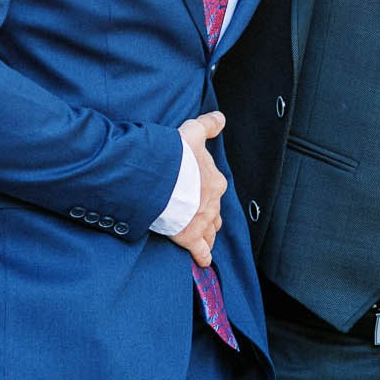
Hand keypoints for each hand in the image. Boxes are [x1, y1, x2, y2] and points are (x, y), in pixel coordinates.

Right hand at [170, 111, 226, 268]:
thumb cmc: (174, 155)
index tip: (195, 192)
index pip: (214, 188)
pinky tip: (203, 261)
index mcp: (214, 181)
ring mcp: (202, 221)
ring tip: (202, 237)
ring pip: (211, 231)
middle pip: (214, 212)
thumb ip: (207, 125)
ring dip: (207, 234)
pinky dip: (202, 256)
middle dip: (207, 214)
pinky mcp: (189, 237)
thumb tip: (220, 118)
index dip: (204, 191)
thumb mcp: (192, 133)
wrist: (160, 178)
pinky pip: (201, 251)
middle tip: (196, 216)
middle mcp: (213, 202)